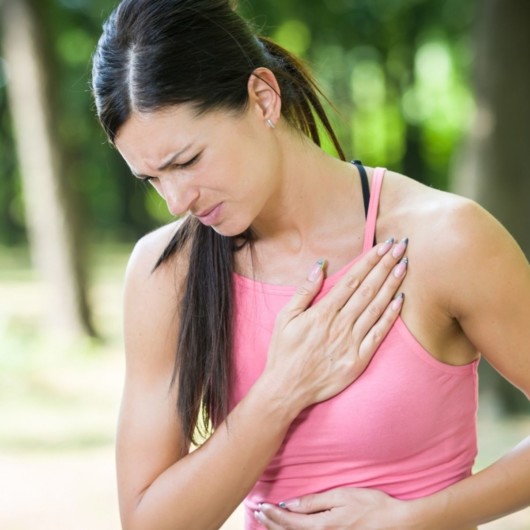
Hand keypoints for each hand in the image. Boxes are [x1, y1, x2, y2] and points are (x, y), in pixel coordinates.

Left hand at [254, 487, 407, 528]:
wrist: (398, 523)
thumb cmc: (372, 505)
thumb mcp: (342, 496)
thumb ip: (315, 502)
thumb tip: (291, 504)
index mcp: (324, 526)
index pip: (290, 522)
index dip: (272, 516)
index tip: (260, 507)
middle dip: (271, 524)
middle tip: (257, 513)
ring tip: (265, 522)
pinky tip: (289, 528)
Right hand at [262, 237, 408, 413]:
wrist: (287, 388)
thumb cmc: (283, 351)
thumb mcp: (285, 317)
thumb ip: (304, 291)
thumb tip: (319, 266)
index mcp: (322, 313)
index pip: (351, 280)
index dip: (368, 261)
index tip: (382, 246)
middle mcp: (340, 325)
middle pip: (368, 289)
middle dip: (385, 266)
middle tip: (400, 247)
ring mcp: (351, 343)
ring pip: (376, 308)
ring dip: (392, 285)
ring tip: (404, 266)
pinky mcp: (359, 360)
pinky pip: (378, 335)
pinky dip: (390, 317)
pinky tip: (400, 301)